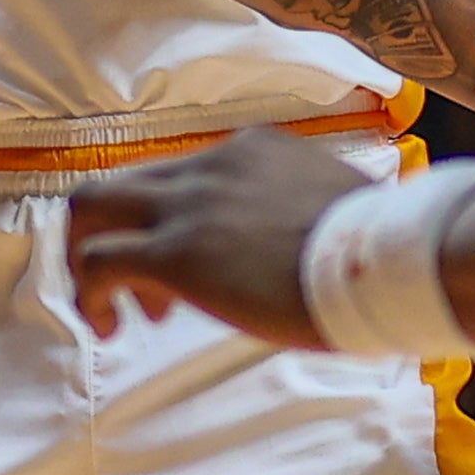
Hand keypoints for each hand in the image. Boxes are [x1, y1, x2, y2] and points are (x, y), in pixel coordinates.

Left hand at [65, 125, 368, 343]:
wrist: (388, 260)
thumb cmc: (381, 247)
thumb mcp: (335, 203)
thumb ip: (304, 206)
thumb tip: (314, 235)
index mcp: (250, 149)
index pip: (174, 172)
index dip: (161, 220)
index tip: (176, 269)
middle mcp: (209, 165)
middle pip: (118, 182)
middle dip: (105, 234)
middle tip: (128, 289)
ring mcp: (189, 206)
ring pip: (92, 208)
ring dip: (86, 260)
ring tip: (107, 312)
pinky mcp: (177, 254)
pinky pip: (102, 261)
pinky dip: (91, 292)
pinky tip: (109, 325)